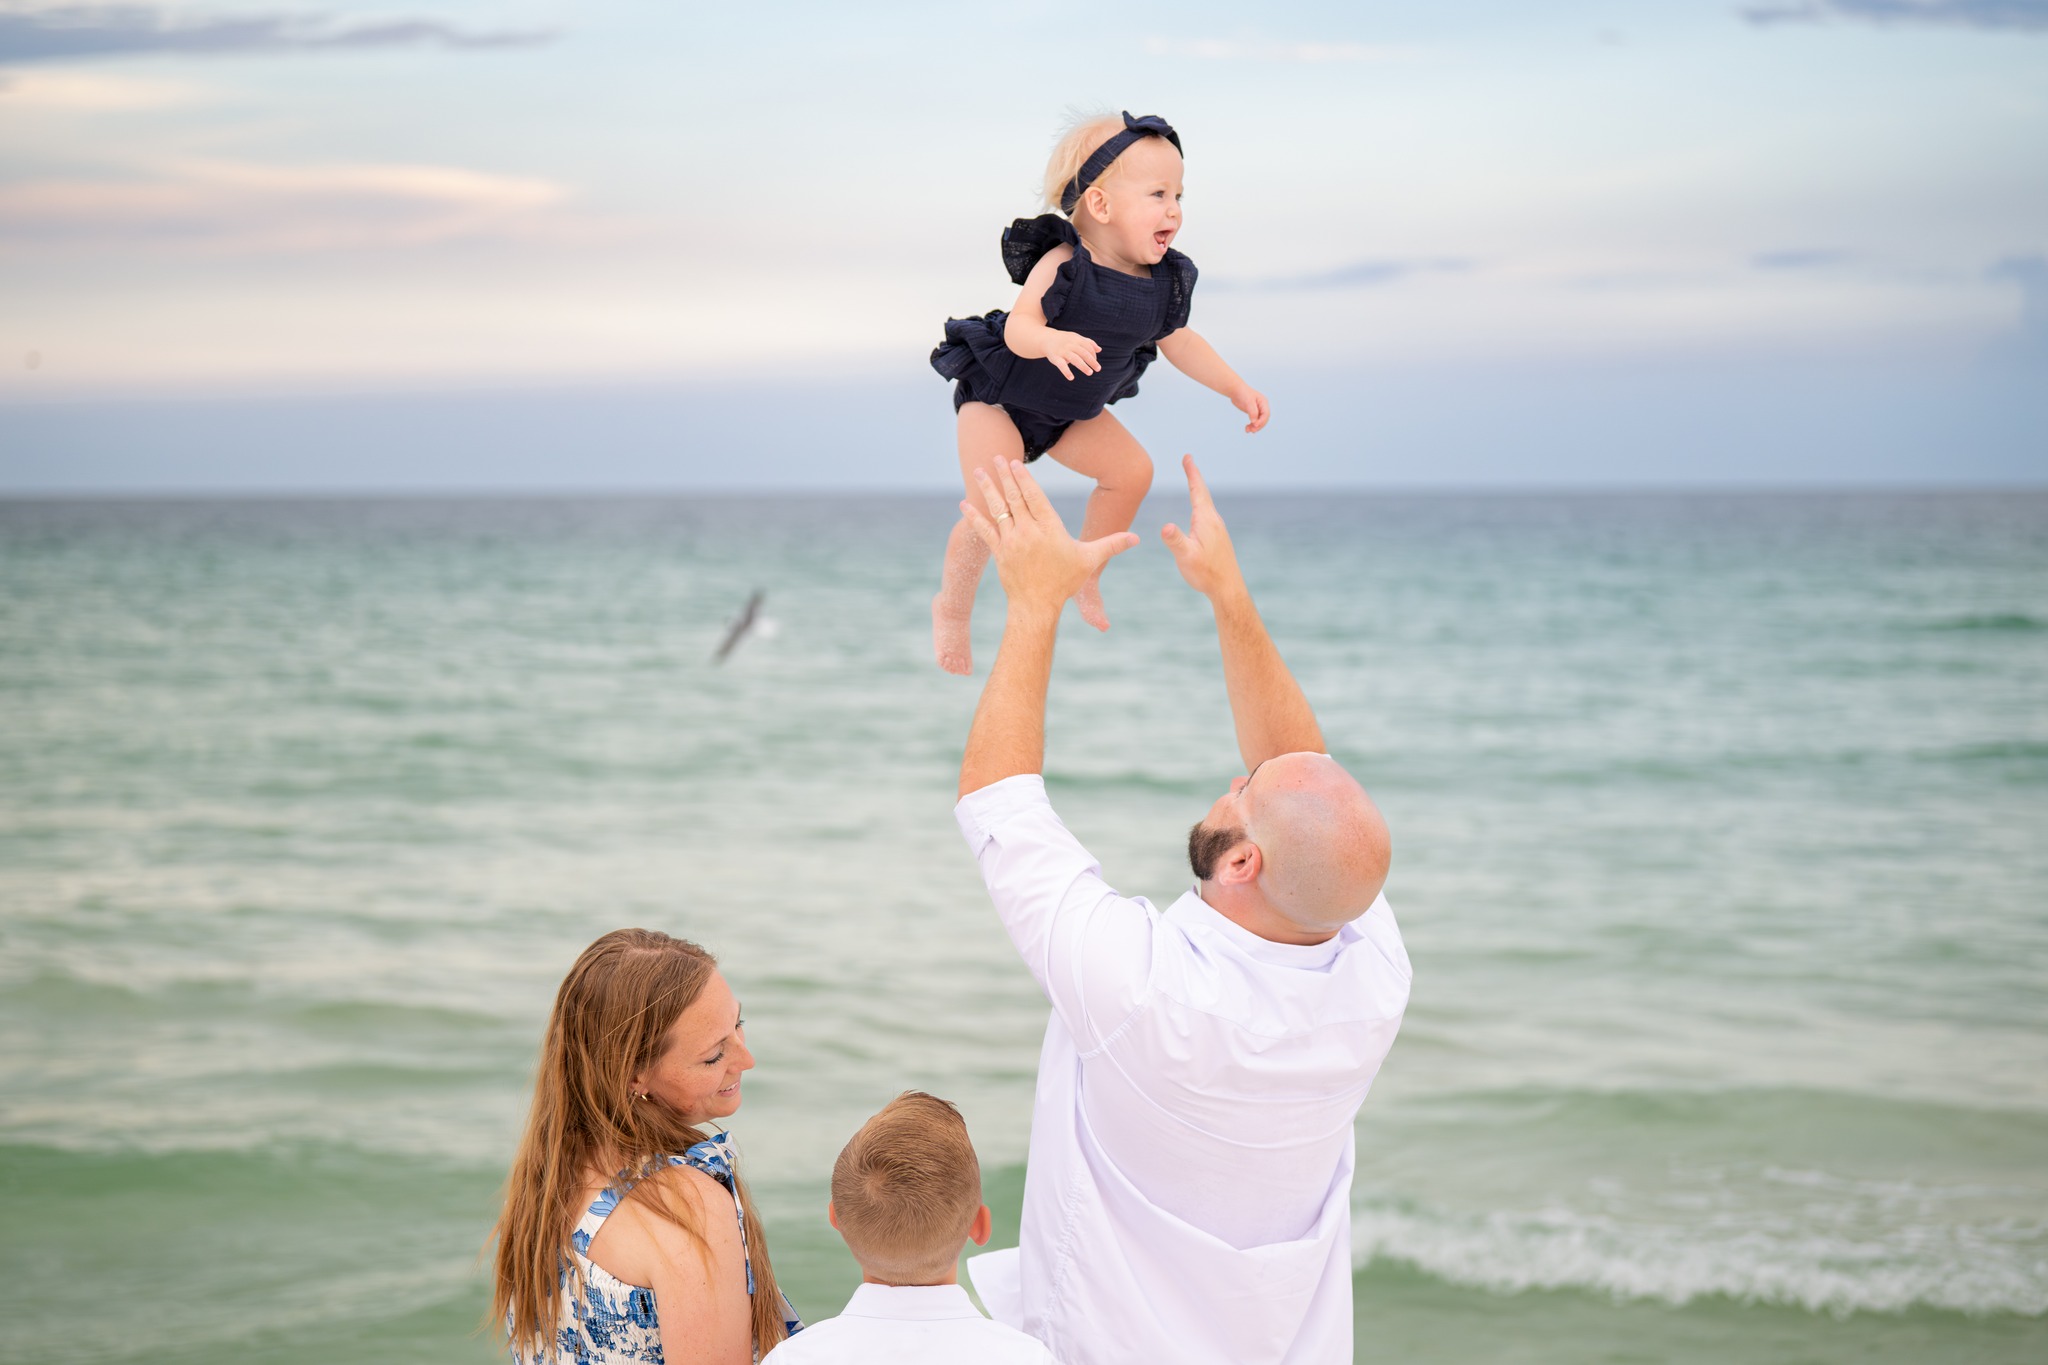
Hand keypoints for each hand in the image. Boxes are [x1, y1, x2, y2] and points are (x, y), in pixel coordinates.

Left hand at [961, 459, 1138, 616]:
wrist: (1037, 606)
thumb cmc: (1065, 582)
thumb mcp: (1089, 560)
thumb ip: (1112, 544)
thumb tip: (1137, 538)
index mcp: (1049, 529)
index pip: (1034, 497)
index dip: (1024, 478)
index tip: (1015, 463)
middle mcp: (1028, 532)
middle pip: (1015, 498)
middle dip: (1005, 476)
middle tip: (996, 456)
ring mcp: (1011, 542)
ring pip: (998, 509)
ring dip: (989, 488)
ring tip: (980, 470)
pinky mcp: (999, 553)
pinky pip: (985, 530)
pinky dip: (975, 516)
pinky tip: (965, 503)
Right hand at [1043, 331, 1101, 379]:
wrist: (1046, 339)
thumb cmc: (1065, 340)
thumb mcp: (1076, 338)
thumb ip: (1088, 343)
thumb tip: (1099, 350)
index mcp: (1076, 339)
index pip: (1088, 347)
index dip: (1093, 355)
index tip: (1095, 364)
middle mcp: (1070, 344)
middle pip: (1083, 353)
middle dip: (1092, 361)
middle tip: (1098, 369)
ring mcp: (1062, 351)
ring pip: (1075, 359)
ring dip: (1083, 366)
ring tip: (1090, 373)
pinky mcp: (1055, 358)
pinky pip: (1061, 365)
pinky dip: (1066, 371)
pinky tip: (1071, 378)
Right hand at [1160, 455, 1244, 601]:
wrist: (1228, 588)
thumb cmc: (1206, 573)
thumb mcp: (1186, 556)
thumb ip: (1175, 541)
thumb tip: (1165, 526)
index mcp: (1206, 520)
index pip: (1197, 491)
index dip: (1192, 473)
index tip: (1188, 457)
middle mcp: (1214, 521)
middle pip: (1203, 494)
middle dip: (1194, 478)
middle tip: (1188, 462)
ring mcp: (1218, 530)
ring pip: (1206, 505)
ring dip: (1198, 491)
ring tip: (1193, 482)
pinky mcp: (1218, 539)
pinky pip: (1207, 515)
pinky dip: (1201, 505)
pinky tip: (1199, 513)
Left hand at [1231, 386, 1269, 433]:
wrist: (1235, 390)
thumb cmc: (1243, 393)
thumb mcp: (1248, 402)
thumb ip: (1252, 412)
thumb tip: (1254, 422)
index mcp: (1263, 402)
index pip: (1266, 414)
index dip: (1262, 421)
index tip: (1255, 425)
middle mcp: (1262, 407)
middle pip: (1263, 419)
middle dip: (1258, 426)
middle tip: (1252, 431)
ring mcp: (1258, 410)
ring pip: (1259, 421)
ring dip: (1254, 427)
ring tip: (1248, 430)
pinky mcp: (1252, 412)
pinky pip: (1254, 421)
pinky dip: (1251, 425)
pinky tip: (1247, 429)